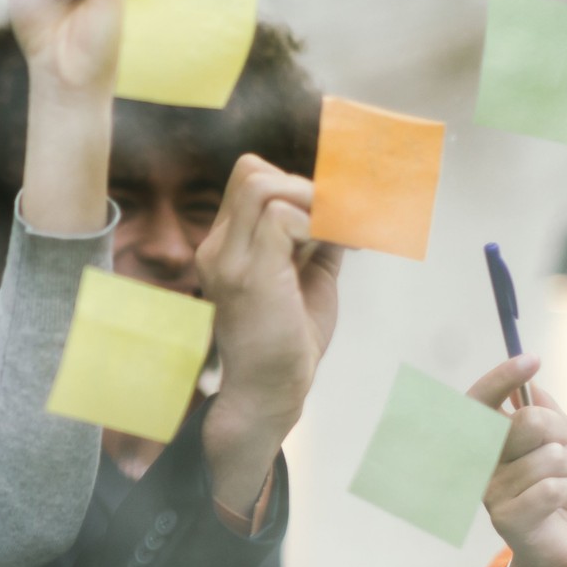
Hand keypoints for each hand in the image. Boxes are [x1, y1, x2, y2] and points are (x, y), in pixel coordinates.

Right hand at [198, 156, 342, 509]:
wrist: (268, 394)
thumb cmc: (287, 344)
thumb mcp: (308, 279)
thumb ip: (318, 242)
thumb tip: (347, 209)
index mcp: (228, 246)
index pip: (252, 179)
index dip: (296, 186)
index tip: (332, 220)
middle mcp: (218, 246)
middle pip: (252, 171)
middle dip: (306, 187)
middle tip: (339, 224)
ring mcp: (229, 258)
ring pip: (263, 184)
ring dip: (311, 200)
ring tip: (338, 234)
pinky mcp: (249, 274)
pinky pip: (281, 217)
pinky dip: (317, 224)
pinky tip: (334, 250)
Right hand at [466, 355, 566, 566]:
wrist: (560, 542)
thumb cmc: (556, 488)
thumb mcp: (560, 443)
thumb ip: (545, 412)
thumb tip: (528, 385)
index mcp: (487, 440)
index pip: (480, 400)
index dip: (501, 377)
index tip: (532, 360)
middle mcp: (479, 462)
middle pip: (527, 422)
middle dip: (559, 433)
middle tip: (560, 453)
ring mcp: (488, 490)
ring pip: (550, 457)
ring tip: (560, 486)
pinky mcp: (505, 518)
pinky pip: (553, 487)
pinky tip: (559, 505)